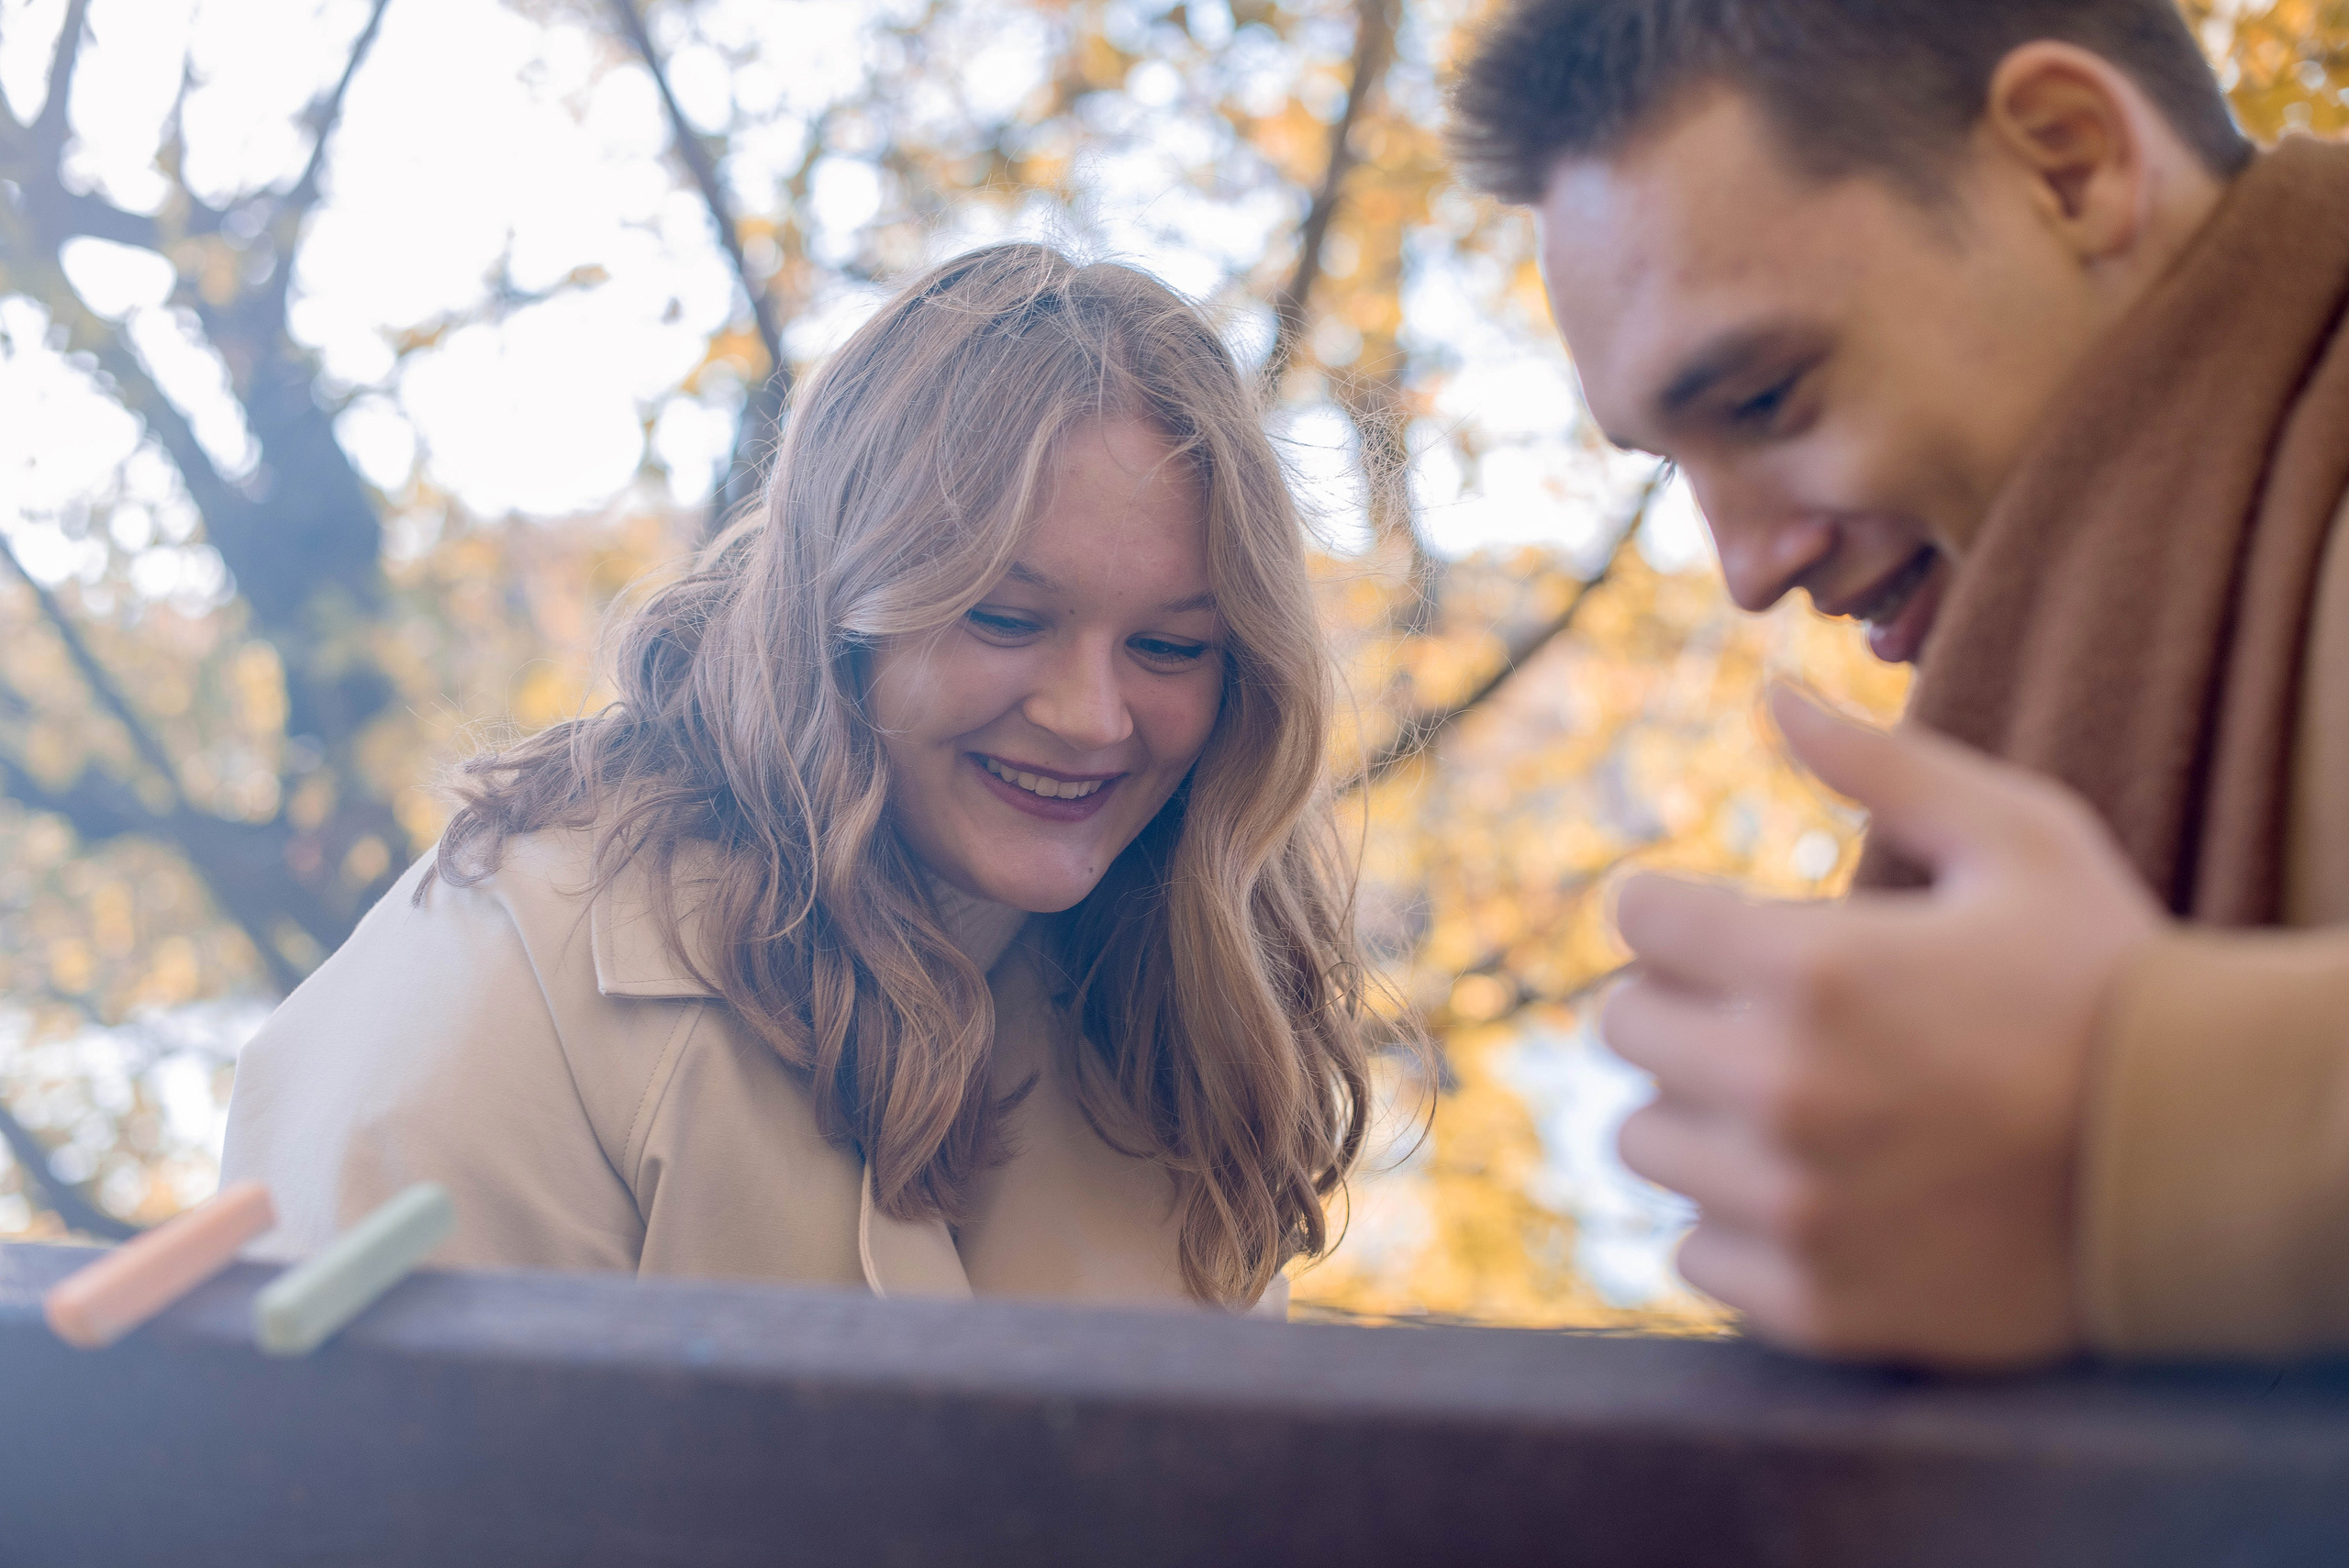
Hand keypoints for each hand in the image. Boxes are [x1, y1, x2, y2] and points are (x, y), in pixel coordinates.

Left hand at [1601, 684, 2161, 1366]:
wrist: (2214, 1163)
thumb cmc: (2114, 981)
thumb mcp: (2020, 838)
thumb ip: (1883, 763)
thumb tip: (1775, 690)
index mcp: (1810, 967)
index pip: (1636, 917)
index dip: (1683, 912)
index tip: (1727, 930)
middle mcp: (1780, 1089)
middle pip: (1625, 1028)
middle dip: (1684, 1007)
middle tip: (1769, 1017)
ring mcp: (1794, 1205)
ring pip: (1645, 1142)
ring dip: (1700, 1117)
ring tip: (1797, 1106)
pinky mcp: (1816, 1303)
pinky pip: (1696, 1253)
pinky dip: (1740, 1225)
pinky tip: (1819, 1193)